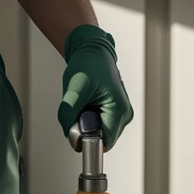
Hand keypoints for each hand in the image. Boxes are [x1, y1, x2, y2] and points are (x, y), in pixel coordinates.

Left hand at [57, 25, 133, 151]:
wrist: (92, 51)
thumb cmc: (88, 64)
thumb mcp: (74, 90)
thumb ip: (69, 115)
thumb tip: (70, 136)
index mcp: (119, 110)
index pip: (104, 142)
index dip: (87, 139)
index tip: (77, 127)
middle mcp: (125, 114)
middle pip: (102, 138)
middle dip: (86, 128)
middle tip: (80, 107)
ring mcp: (121, 112)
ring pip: (100, 131)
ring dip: (87, 121)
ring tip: (85, 101)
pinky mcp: (115, 110)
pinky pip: (99, 123)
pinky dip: (90, 116)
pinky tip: (88, 102)